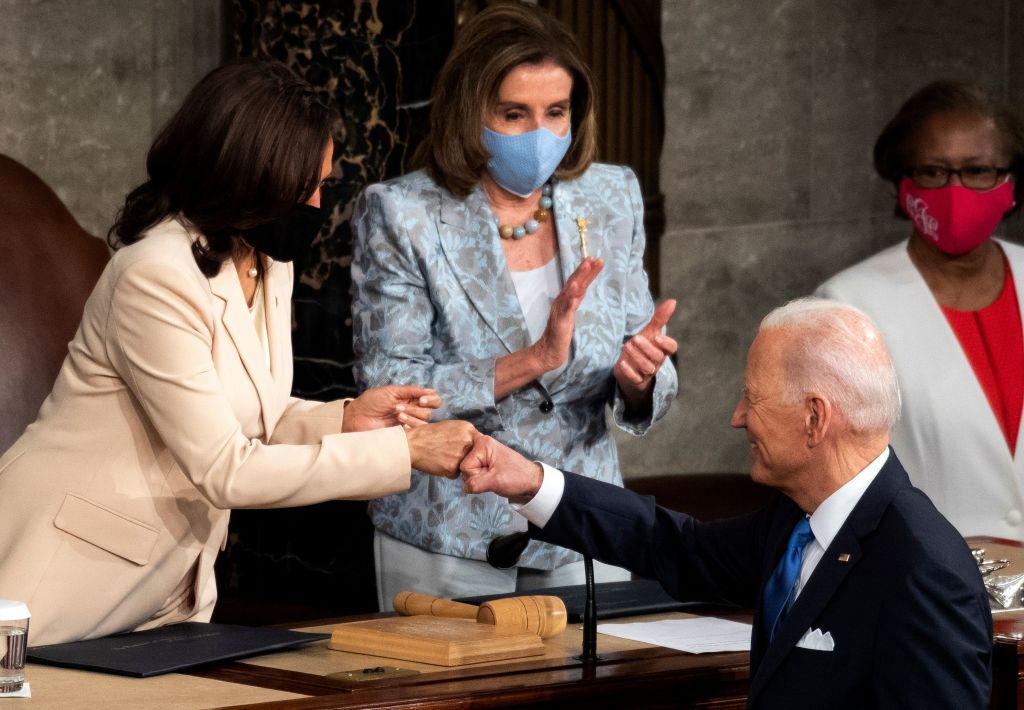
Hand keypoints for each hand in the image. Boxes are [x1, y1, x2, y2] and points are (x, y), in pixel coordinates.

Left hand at [342, 385, 441, 432]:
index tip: (422, 399)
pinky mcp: (404, 436)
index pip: (432, 399)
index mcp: (411, 399)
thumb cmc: (371, 402)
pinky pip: (417, 433)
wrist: (357, 417)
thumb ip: (411, 391)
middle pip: (430, 411)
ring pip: (425, 422)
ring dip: (413, 417)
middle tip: (400, 407)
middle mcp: (412, 411)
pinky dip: (412, 427)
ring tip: (397, 415)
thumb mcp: (391, 391)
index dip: (431, 399)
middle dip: (417, 408)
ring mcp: (409, 424)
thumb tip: (430, 391)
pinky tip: (401, 425)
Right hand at [406, 420, 477, 478]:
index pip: (480, 442)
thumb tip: (474, 443)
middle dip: (466, 457)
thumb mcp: (449, 426)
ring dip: (457, 464)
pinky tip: (438, 464)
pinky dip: (448, 471)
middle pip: (474, 454)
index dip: (474, 448)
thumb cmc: (427, 434)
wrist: (411, 445)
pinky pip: (456, 473)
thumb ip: (464, 434)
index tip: (467, 451)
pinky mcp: (453, 468)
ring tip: (442, 458)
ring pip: (465, 464)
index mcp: (467, 429)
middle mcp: (467, 441)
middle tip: (451, 455)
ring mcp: (461, 455)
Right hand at [461, 435, 543, 502]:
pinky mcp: (484, 460)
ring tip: (493, 477)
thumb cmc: (516, 477)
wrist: (531, 480)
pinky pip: (474, 472)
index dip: (475, 476)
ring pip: (469, 472)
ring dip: (479, 479)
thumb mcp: (495, 482)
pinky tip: (490, 477)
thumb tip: (465, 487)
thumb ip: (476, 484)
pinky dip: (481, 478)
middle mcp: (480, 445)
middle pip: (465, 468)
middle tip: (492, 476)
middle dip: (477, 477)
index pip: (465, 467)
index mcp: (482, 444)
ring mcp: (482, 453)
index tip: (491, 476)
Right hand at [532, 257, 603, 371]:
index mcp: (565, 300)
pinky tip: (577, 289)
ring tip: (586, 266)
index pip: (577, 282)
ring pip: (571, 291)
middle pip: (574, 282)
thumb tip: (581, 288)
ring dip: (579, 277)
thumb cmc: (559, 333)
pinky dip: (572, 298)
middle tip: (593, 258)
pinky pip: (567, 308)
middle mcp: (561, 301)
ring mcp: (561, 310)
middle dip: (584, 269)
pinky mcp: (561, 321)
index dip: (586, 271)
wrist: (549, 351)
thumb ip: (574, 300)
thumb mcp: (569, 313)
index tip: (595, 259)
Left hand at [613, 299, 677, 406]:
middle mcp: (656, 362)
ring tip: (626, 346)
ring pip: (647, 368)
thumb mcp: (649, 332)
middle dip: (646, 348)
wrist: (629, 368)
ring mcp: (646, 372)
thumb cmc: (642, 348)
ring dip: (636, 357)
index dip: (665, 343)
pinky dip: (629, 371)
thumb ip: (660, 318)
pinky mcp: (635, 380)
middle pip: (657, 357)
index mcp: (662, 350)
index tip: (656, 336)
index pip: (671, 348)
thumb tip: (673, 301)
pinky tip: (622, 363)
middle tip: (635, 339)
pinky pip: (635, 378)